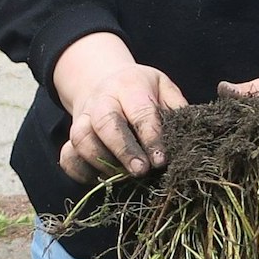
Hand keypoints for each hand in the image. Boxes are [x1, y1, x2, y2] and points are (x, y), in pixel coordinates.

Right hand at [57, 62, 187, 184]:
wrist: (102, 79)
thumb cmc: (141, 89)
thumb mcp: (162, 86)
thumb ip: (176, 106)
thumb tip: (191, 135)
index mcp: (128, 85)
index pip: (139, 111)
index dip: (150, 137)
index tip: (161, 160)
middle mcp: (101, 100)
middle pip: (104, 123)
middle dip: (122, 149)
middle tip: (140, 171)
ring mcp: (82, 118)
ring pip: (81, 139)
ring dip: (101, 162)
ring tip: (123, 177)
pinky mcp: (70, 136)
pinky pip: (67, 155)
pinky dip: (79, 171)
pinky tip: (99, 179)